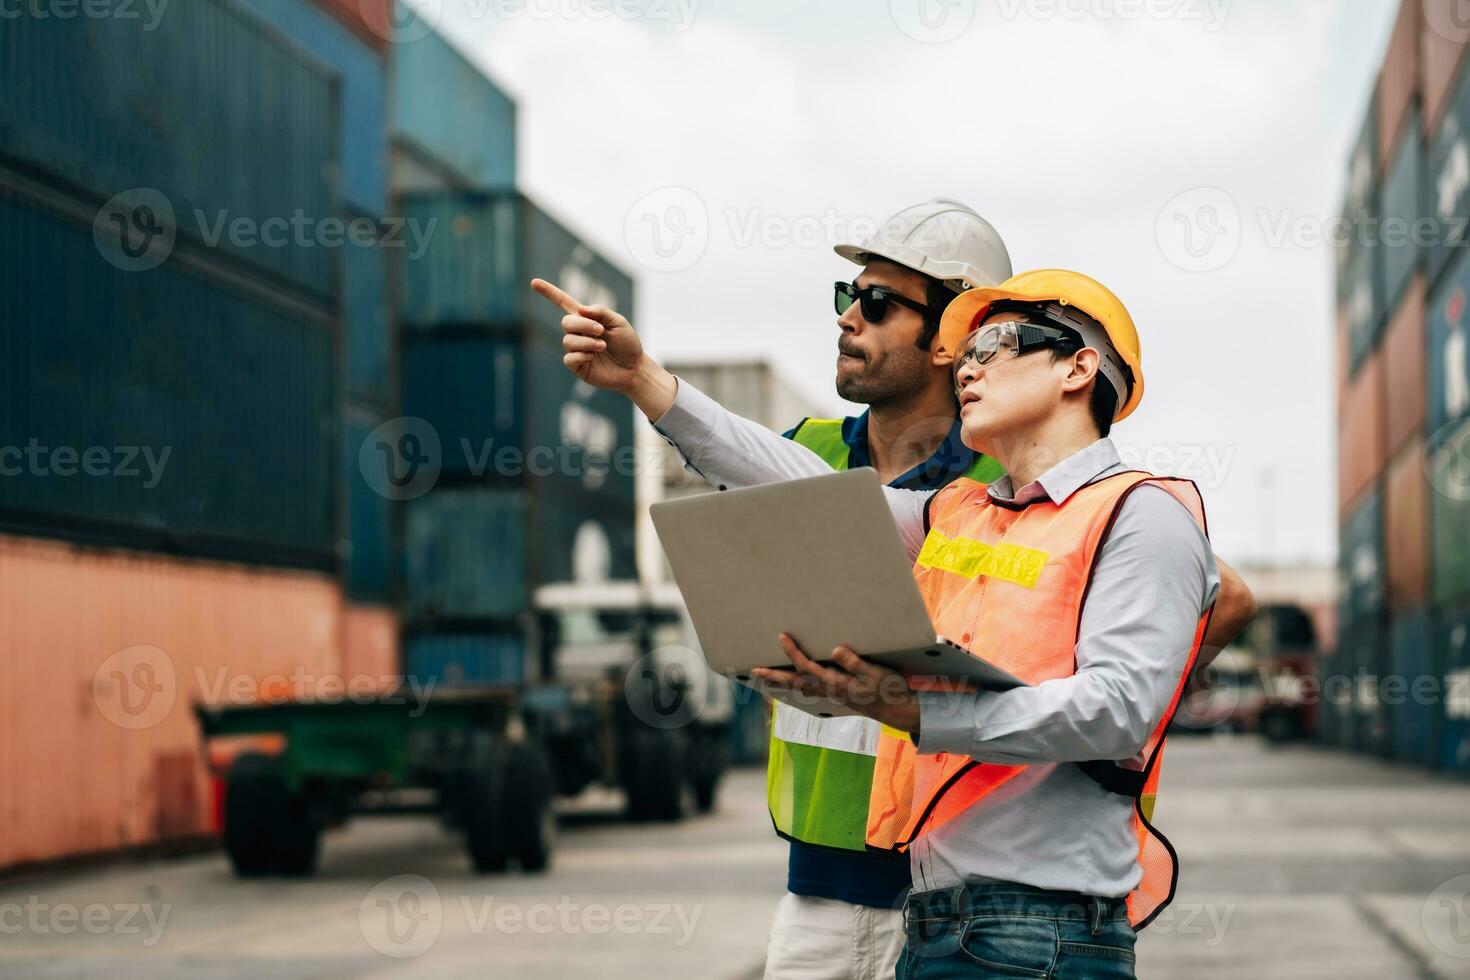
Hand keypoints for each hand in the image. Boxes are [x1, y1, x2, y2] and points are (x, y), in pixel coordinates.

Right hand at [528, 277, 643, 385]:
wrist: (634, 368)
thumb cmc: (627, 343)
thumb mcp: (618, 322)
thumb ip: (601, 312)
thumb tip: (582, 310)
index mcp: (586, 319)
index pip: (563, 303)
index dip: (549, 292)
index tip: (534, 282)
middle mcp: (578, 333)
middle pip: (566, 323)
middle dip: (583, 325)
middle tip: (601, 331)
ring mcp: (576, 349)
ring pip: (568, 341)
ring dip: (587, 342)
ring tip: (602, 346)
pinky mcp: (577, 366)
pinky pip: (569, 358)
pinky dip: (582, 355)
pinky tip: (593, 357)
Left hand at [753, 635, 921, 734]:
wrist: (897, 710)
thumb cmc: (889, 689)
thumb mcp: (876, 673)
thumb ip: (855, 663)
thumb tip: (834, 649)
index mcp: (837, 684)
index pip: (808, 668)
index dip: (793, 653)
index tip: (782, 637)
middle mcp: (830, 691)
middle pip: (796, 683)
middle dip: (774, 676)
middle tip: (754, 669)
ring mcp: (831, 695)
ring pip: (799, 688)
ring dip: (780, 682)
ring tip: (763, 676)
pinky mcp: (834, 695)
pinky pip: (807, 691)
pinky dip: (793, 687)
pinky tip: (788, 683)